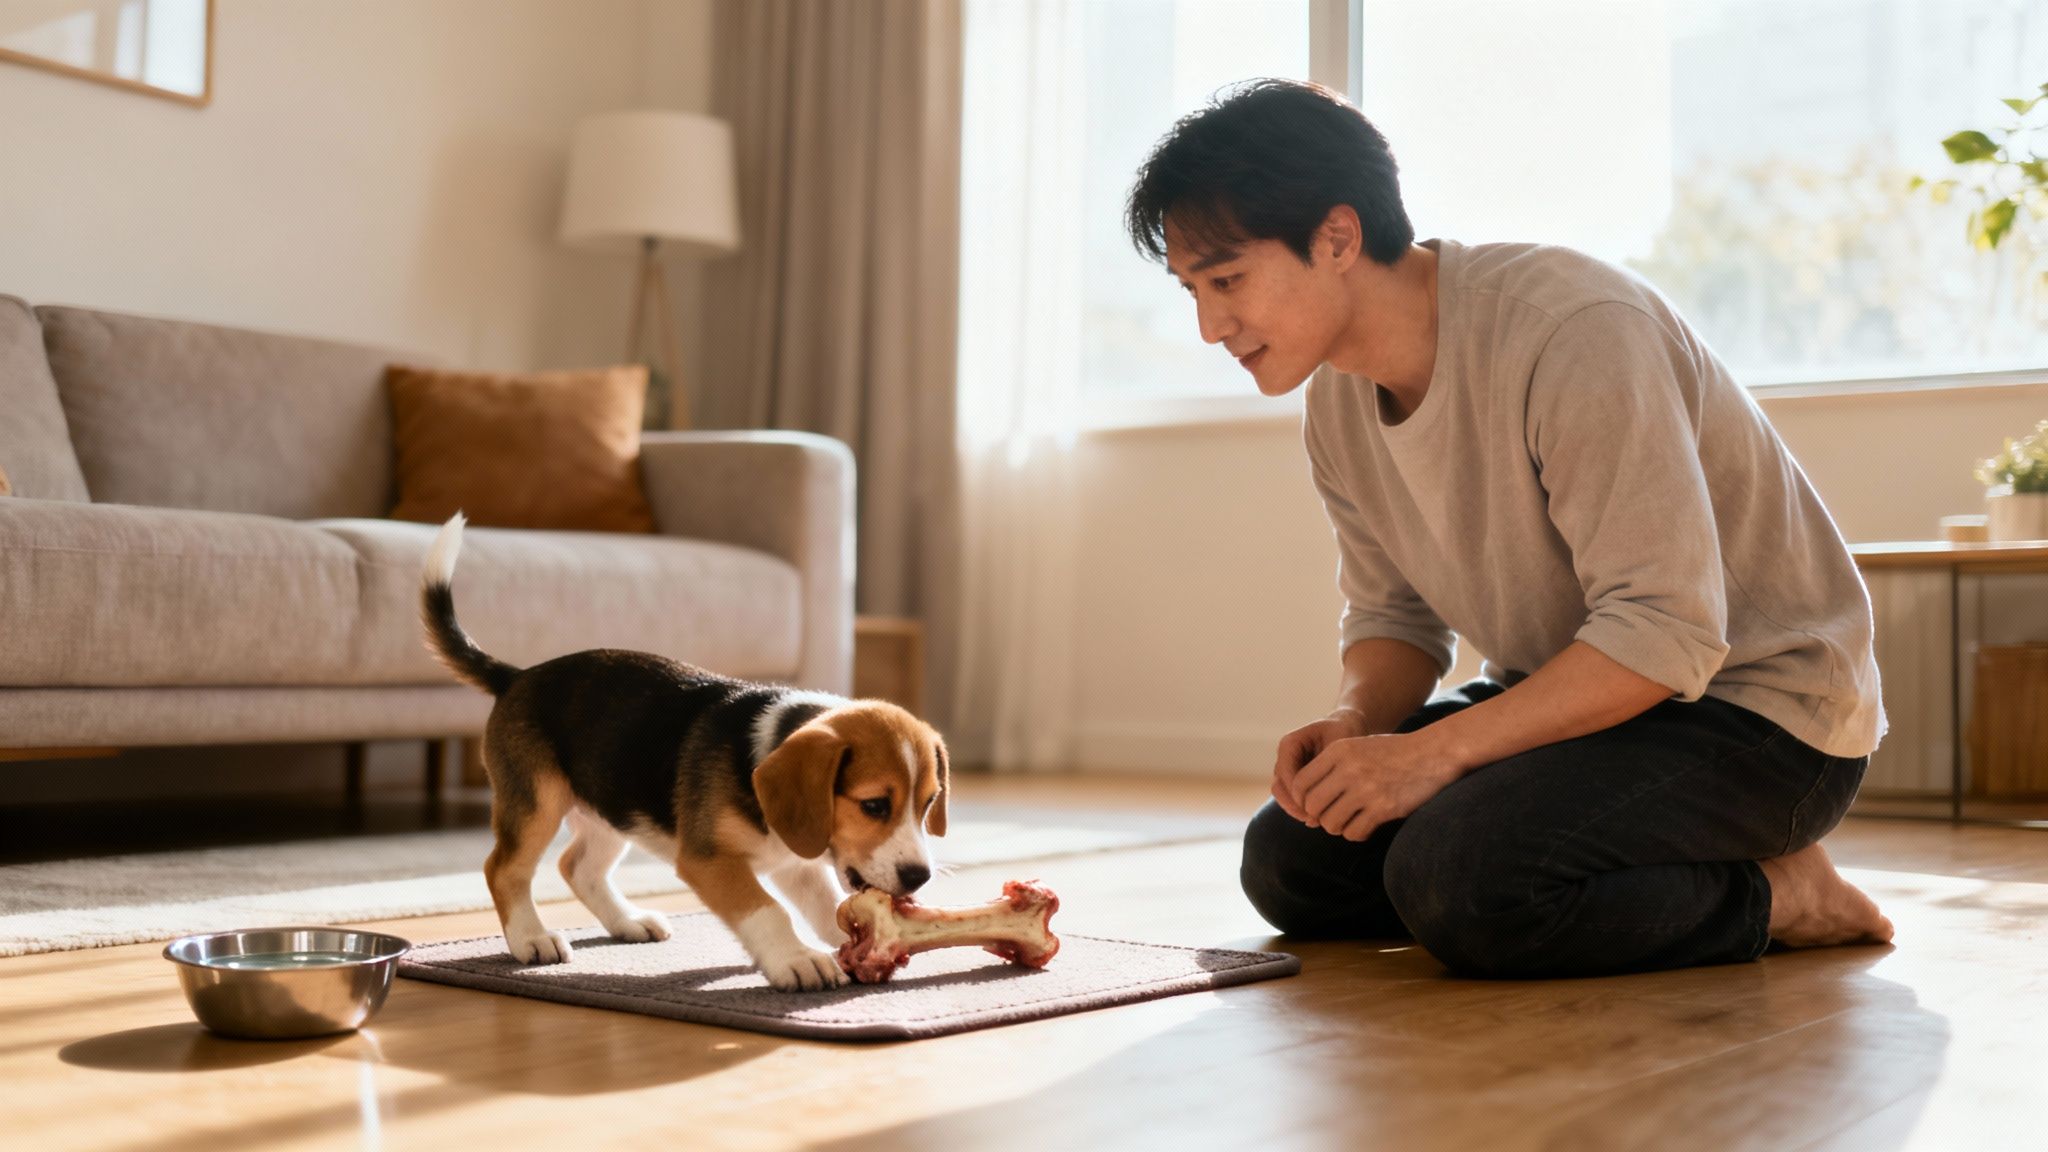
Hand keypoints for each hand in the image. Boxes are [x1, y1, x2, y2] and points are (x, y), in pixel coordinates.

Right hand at [1272, 709, 1371, 822]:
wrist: (1347, 727)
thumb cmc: (1344, 732)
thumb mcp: (1340, 743)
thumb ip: (1329, 765)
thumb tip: (1322, 793)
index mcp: (1290, 744)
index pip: (1285, 773)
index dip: (1298, 792)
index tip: (1319, 804)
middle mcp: (1284, 758)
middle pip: (1279, 788)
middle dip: (1295, 806)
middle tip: (1315, 819)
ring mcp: (1288, 771)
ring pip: (1283, 797)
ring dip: (1297, 811)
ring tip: (1318, 821)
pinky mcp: (1295, 781)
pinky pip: (1293, 799)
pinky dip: (1303, 810)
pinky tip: (1319, 818)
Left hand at [1294, 731, 1458, 841]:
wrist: (1435, 753)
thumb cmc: (1395, 752)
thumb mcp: (1358, 746)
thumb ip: (1332, 766)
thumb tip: (1307, 798)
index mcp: (1338, 751)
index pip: (1300, 783)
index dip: (1302, 800)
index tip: (1313, 806)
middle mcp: (1348, 769)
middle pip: (1312, 805)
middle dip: (1318, 816)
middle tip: (1331, 816)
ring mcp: (1366, 789)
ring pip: (1330, 823)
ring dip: (1337, 827)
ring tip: (1349, 821)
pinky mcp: (1384, 808)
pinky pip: (1354, 832)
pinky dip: (1356, 833)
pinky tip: (1366, 826)